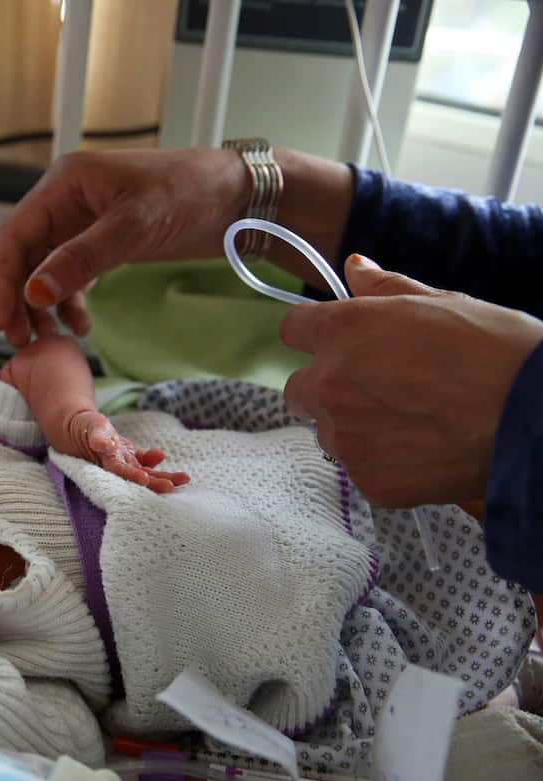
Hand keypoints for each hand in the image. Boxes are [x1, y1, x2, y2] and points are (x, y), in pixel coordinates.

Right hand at [0, 148, 250, 345]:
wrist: (240, 196)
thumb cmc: (191, 193)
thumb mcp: (134, 226)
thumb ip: (81, 259)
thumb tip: (32, 294)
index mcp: (64, 184)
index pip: (14, 234)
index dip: (1, 280)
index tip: (1, 321)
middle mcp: (65, 200)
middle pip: (22, 255)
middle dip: (17, 298)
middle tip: (20, 339)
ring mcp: (82, 222)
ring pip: (42, 269)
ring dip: (40, 305)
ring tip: (48, 339)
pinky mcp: (101, 241)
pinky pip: (69, 275)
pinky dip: (69, 302)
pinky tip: (79, 326)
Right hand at [65, 410, 189, 493]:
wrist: (79, 428)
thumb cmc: (84, 427)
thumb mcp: (91, 428)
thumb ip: (98, 436)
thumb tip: (102, 444)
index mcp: (106, 462)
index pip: (122, 472)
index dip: (134, 476)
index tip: (146, 480)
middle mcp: (117, 466)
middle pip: (139, 478)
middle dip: (157, 483)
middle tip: (173, 487)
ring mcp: (124, 462)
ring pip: (146, 473)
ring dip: (164, 476)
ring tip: (184, 478)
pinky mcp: (128, 456)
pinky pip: (144, 462)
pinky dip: (153, 460)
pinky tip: (161, 455)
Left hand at [281, 254, 542, 506]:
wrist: (537, 420)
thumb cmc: (499, 353)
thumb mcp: (444, 304)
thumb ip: (385, 288)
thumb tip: (354, 267)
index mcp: (343, 332)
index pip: (294, 329)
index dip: (315, 334)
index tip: (334, 341)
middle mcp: (330, 384)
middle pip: (299, 388)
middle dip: (329, 387)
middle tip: (382, 388)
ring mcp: (346, 437)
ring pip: (328, 432)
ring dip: (355, 427)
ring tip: (414, 421)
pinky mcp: (368, 481)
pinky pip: (361, 468)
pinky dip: (384, 463)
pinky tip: (425, 450)